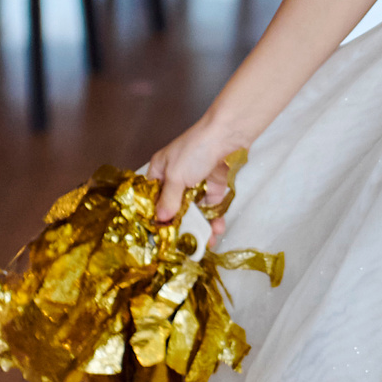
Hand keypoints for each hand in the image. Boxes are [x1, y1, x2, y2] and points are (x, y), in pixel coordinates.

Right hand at [142, 119, 241, 237]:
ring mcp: (196, 182)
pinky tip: (216, 231)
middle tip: (183, 246)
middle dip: (180, 226)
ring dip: (200, 226)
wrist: (229, 135)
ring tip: (204, 244)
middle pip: (175, 206)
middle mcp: (176, 177)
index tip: (159, 236)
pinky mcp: (214, 186)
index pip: (152, 197)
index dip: (155, 216)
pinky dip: (214, 219)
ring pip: (195, 209)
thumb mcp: (176, 175)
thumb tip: (161, 219)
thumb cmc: (195, 149)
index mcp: (160, 170)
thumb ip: (169, 199)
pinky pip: (212, 207)